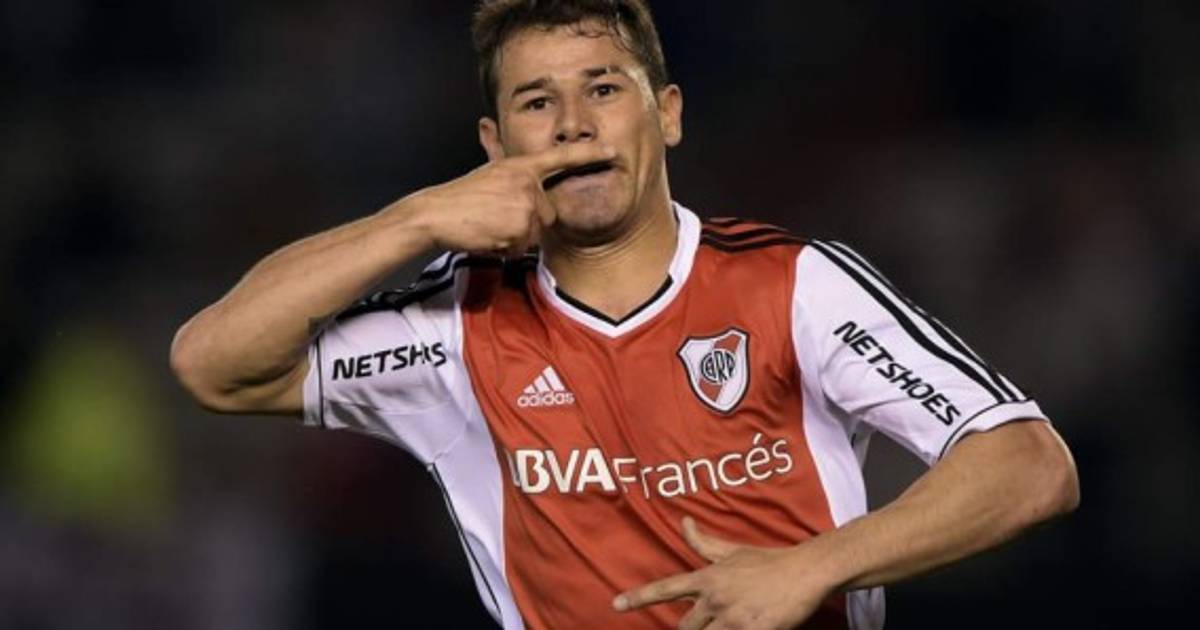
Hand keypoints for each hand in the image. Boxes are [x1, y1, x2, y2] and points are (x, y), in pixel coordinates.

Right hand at [401, 142, 615, 255]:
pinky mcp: (521, 226)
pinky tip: (489, 236)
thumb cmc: (459, 197)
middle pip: (548, 214)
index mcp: (521, 167)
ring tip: (491, 226)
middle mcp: (528, 183)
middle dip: (527, 223)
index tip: (612, 150)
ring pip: (536, 233)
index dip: (589, 154)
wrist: (435, 214)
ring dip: (516, 237)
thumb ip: (501, 160)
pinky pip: (524, 247)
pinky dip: (508, 248)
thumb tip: (487, 125)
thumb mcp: (486, 172)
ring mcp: (526, 204)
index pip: (561, 158)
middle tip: (497, 218)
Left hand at [613, 517, 833, 629]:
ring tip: (729, 622)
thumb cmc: (768, 561)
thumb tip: (682, 521)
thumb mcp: (732, 550)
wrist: (805, 572)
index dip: (638, 598)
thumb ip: (703, 542)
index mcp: (707, 578)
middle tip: (713, 621)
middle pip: (685, 627)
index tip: (615, 605)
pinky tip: (743, 627)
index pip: (666, 588)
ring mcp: (732, 618)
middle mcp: (715, 598)